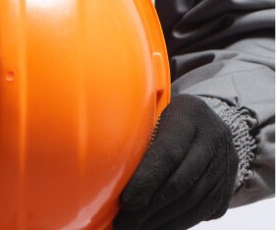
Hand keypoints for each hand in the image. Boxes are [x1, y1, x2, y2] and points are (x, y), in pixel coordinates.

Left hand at [114, 94, 237, 229]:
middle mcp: (214, 139)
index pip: (168, 153)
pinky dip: (176, 224)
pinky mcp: (227, 186)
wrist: (207, 123)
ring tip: (134, 227)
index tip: (124, 202)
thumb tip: (102, 165)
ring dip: (160, 220)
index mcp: (190, 115)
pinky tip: (154, 227)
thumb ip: (134, 130)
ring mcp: (225, 165)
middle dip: (148, 207)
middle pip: (180, 183)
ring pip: (192, 202)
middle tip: (122, 223)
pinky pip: (202, 212)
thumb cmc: (163, 117)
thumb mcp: (151, 111)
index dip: (146, 180)